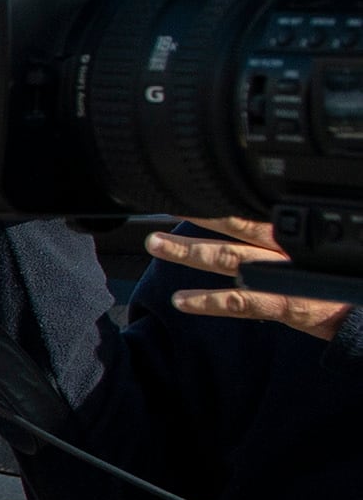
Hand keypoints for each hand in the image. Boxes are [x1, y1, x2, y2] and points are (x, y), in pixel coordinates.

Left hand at [152, 217, 351, 339]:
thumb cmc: (348, 281)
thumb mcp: (318, 251)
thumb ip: (291, 239)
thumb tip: (262, 227)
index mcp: (295, 233)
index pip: (252, 211)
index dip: (218, 203)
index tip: (188, 194)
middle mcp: (286, 250)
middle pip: (234, 226)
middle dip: (194, 218)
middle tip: (160, 208)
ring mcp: (284, 277)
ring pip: (228, 259)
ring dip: (188, 252)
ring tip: (156, 245)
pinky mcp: (286, 305)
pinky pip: (239, 302)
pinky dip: (206, 302)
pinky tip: (180, 301)